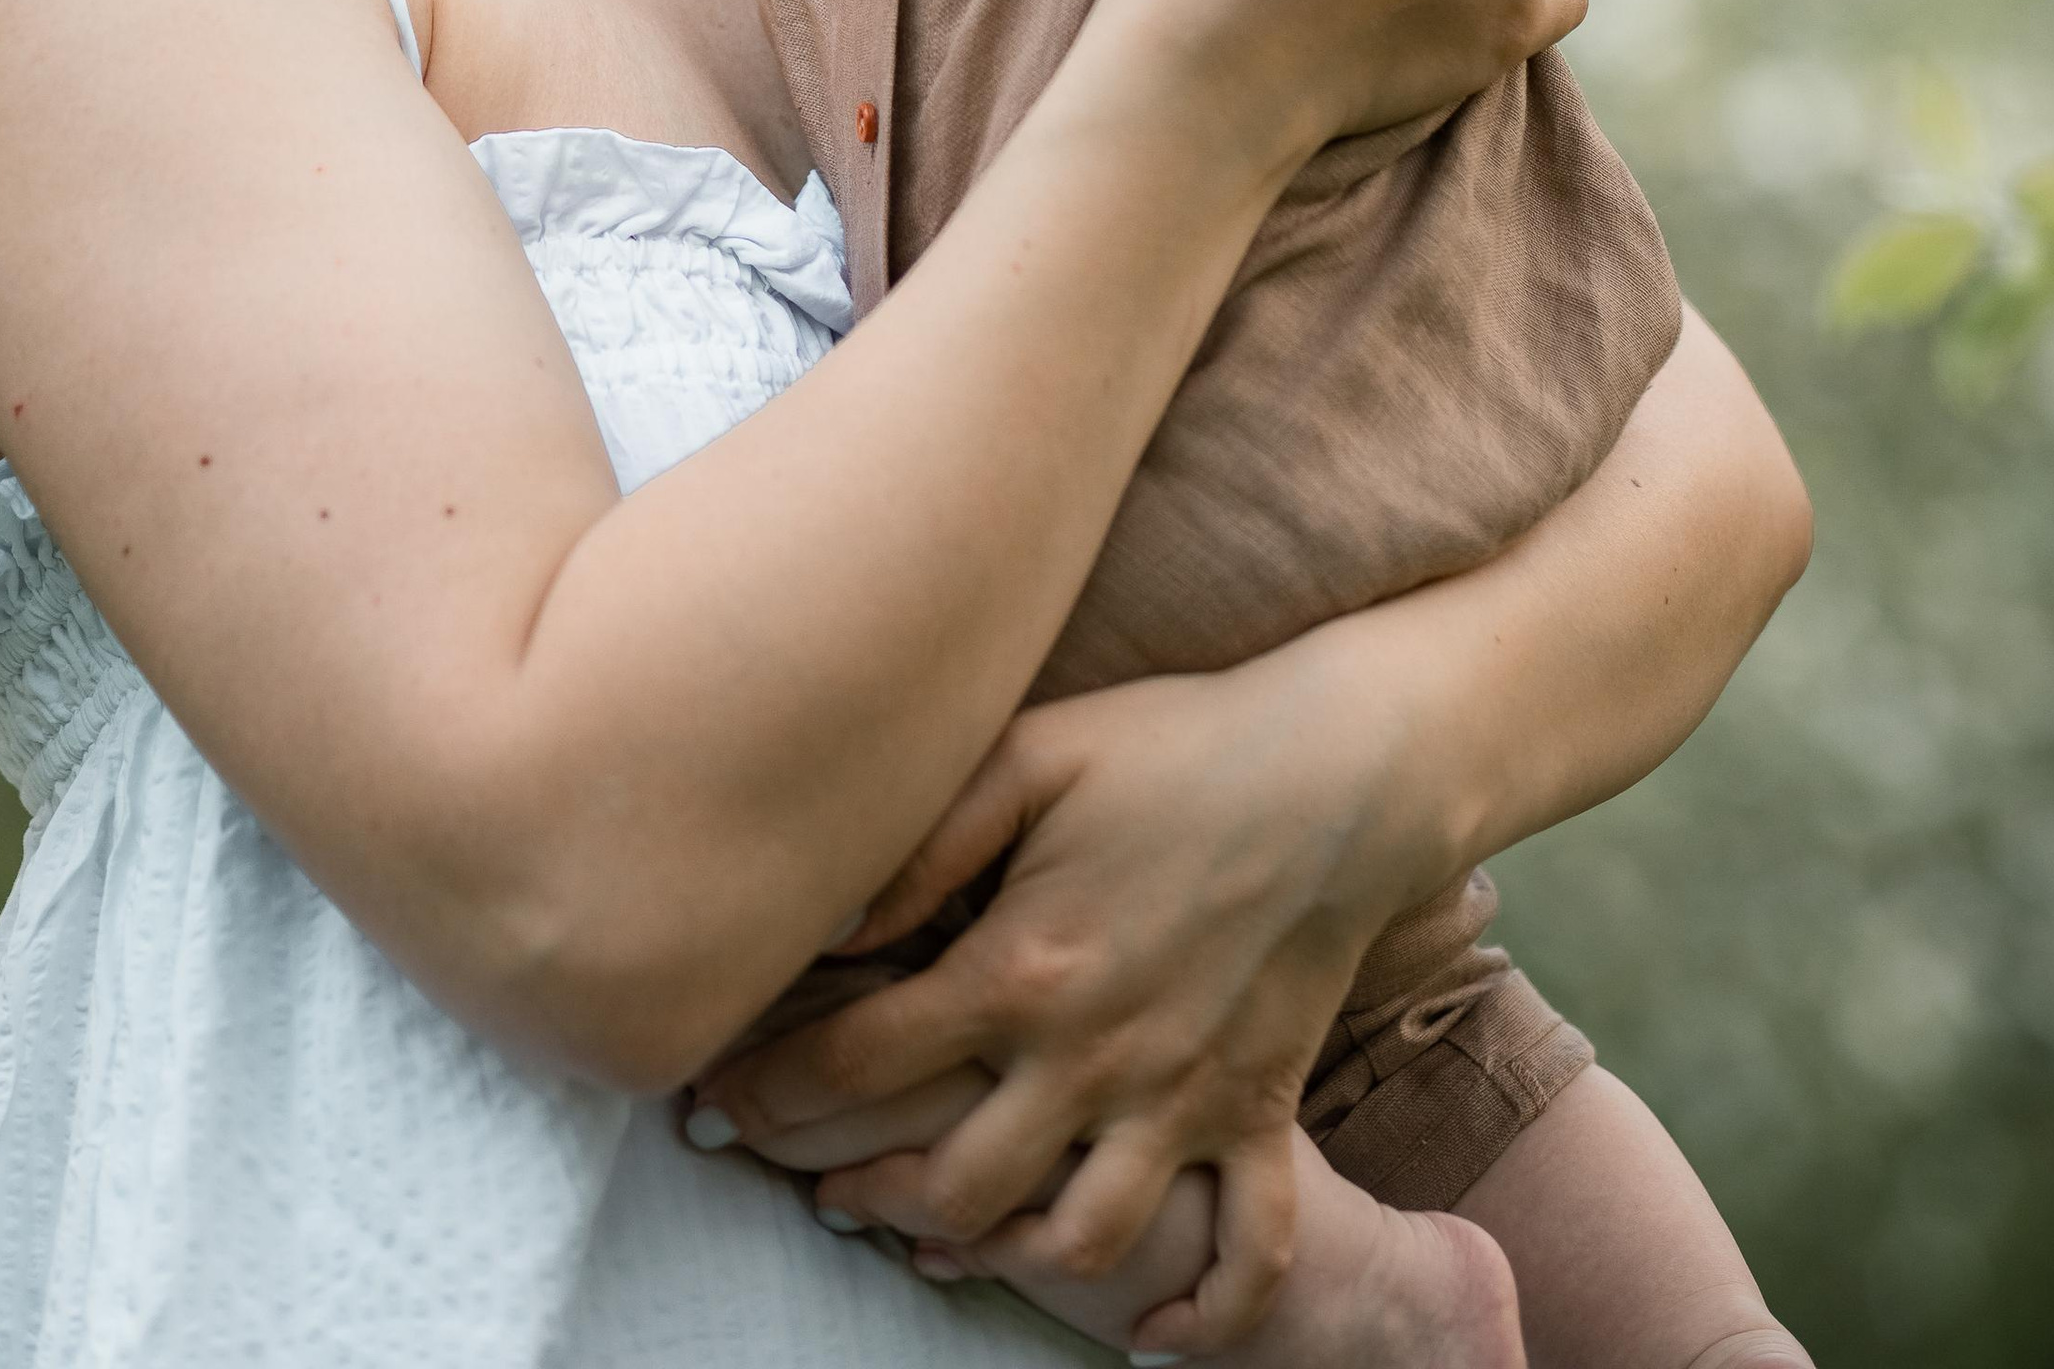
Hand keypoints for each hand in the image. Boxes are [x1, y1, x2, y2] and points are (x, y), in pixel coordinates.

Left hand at [693, 643, 1438, 1350]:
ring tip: (940, 1242)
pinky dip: (1200, 1312)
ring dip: (1006, 1257)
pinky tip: (1146, 1330)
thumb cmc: (1176, 743)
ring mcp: (1183, 1099)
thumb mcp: (1032, 754)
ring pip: (1079, 1242)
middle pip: (955, 1184)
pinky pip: (1245, 1252)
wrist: (1339, 767)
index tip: (714, 1102)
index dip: (769, 1090)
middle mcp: (1095, 1058)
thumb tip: (829, 919)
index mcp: (1023, 967)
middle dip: (864, 1193)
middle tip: (812, 1183)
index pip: (861, 1061)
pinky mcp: (1259, 1112)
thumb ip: (924, 842)